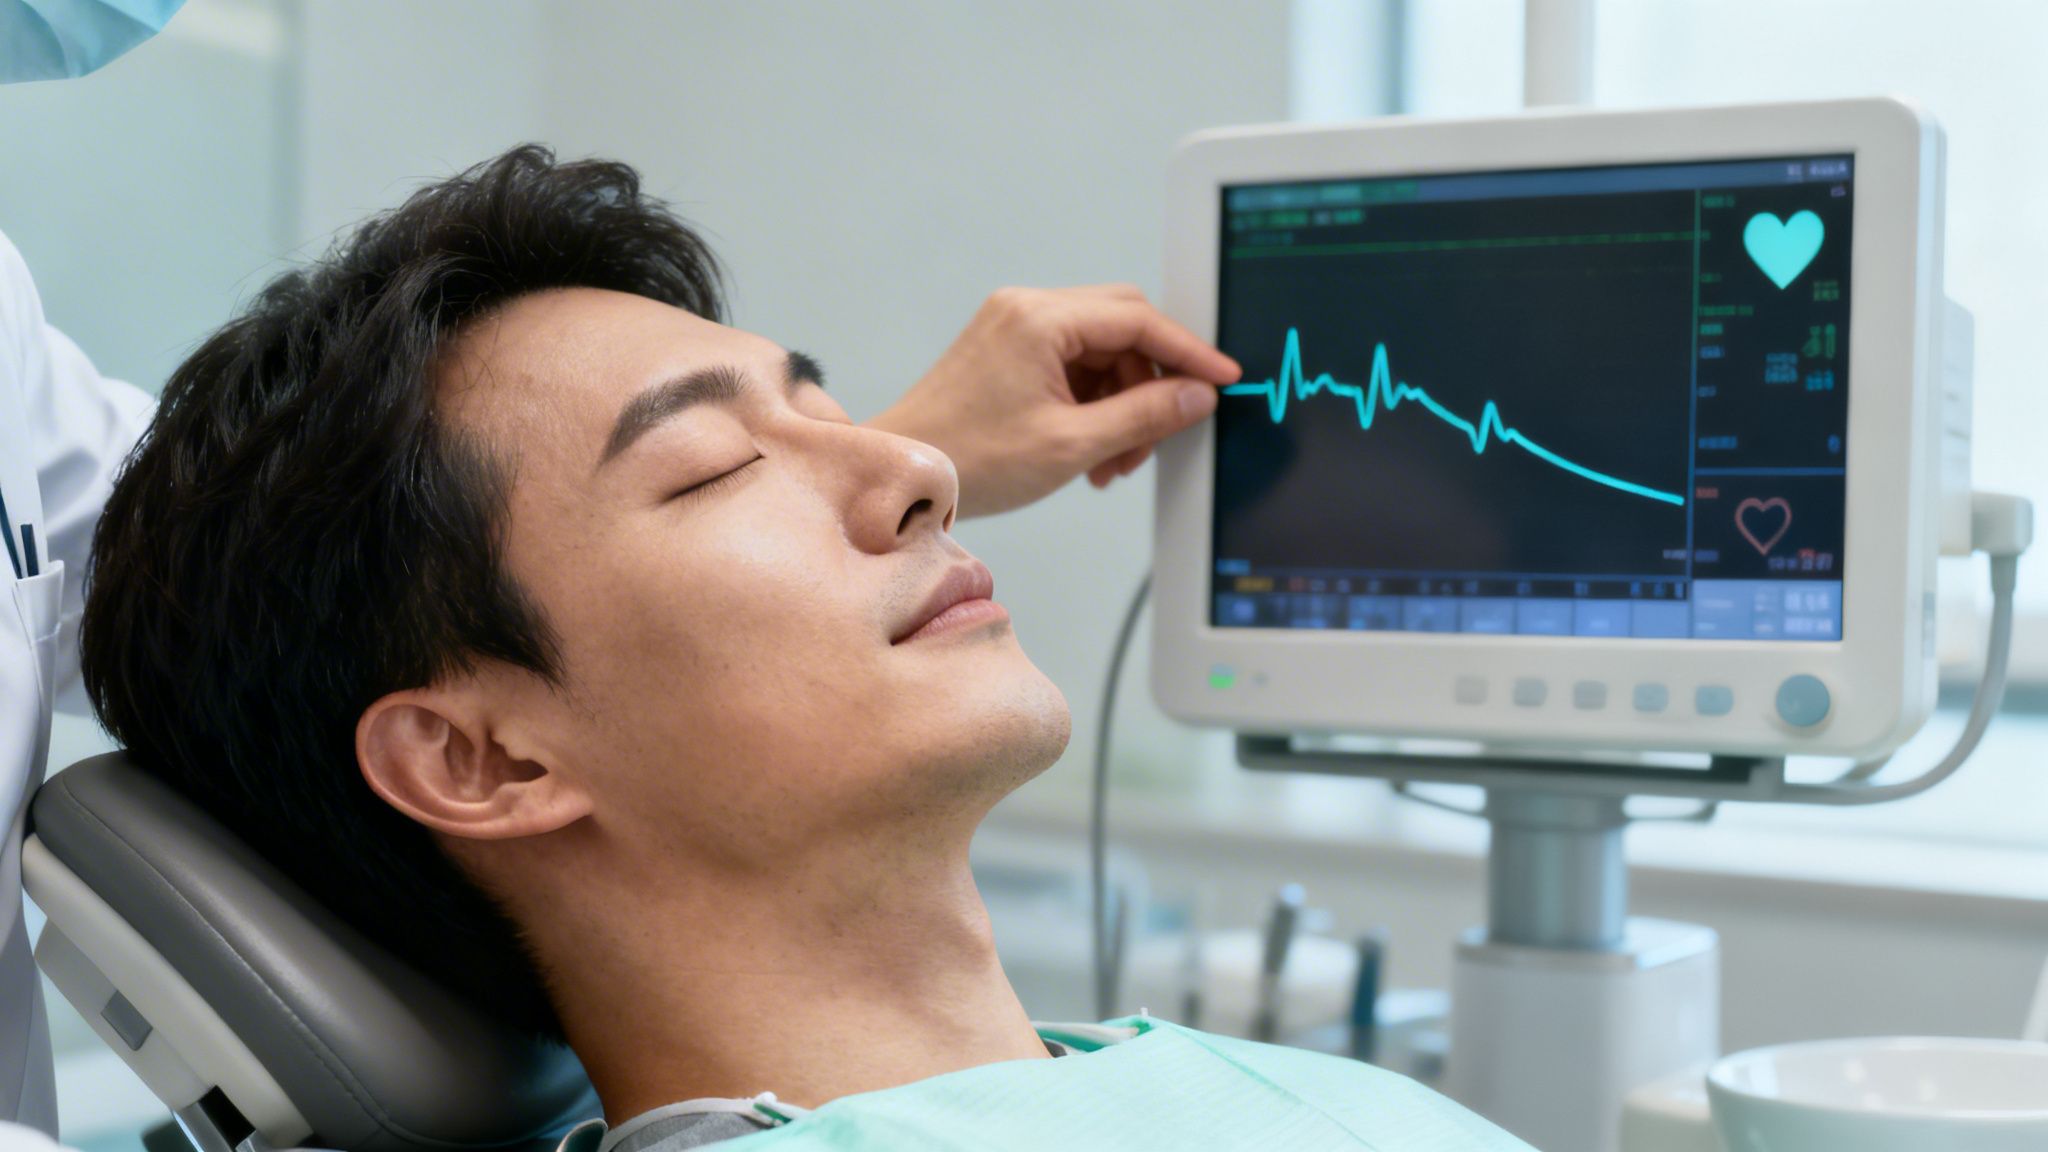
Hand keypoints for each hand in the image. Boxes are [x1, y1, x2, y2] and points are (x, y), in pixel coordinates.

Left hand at [867, 285, 1239, 517]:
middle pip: (1123, 327)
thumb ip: (1145, 416)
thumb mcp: (1073, 444)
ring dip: (1123, 403)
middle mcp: (1027, 310)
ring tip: (1118, 461)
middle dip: (1152, 382)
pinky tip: (1095, 451)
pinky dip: (1094, 405)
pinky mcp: (1009, 351)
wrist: (906, 473)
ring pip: (1102, 351)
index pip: (1138, 320)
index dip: (1188, 353)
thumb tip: (1197, 397)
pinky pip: (1073, 367)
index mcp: (1040, 319)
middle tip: (1165, 429)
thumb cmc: (970, 459)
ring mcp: (1015, 327)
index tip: (1222, 379)